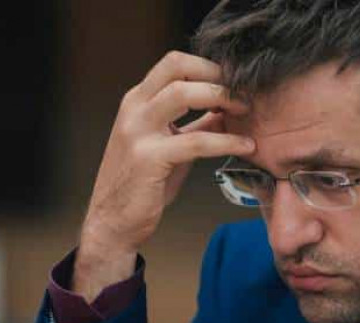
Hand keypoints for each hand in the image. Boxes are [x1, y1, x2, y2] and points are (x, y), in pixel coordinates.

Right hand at [73, 51, 254, 301]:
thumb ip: (194, 127)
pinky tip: (246, 146)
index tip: (234, 81)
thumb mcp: (171, 147)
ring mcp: (138, 132)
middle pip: (176, 66)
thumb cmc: (142, 185)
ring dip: (222, 98)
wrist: (112, 222)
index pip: (173, 63)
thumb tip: (227, 112)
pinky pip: (195, 140)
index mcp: (137, 102)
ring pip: (183, 94)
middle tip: (243, 92)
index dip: (208, 66)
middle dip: (216, 75)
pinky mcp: (149, 158)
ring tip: (247, 111)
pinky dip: (226, 140)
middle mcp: (134, 109)